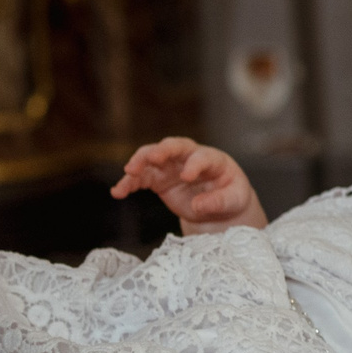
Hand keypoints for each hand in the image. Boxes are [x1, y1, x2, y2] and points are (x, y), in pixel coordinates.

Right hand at [112, 137, 268, 234]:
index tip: (188, 177)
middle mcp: (189, 157)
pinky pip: (141, 179)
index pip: (201, 156)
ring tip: (129, 173)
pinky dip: (129, 184)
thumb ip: (218, 201)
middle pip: (172, 146)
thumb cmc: (231, 197)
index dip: (194, 165)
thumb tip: (198, 206)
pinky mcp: (159, 180)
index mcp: (213, 159)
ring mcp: (172, 167)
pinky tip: (118, 192)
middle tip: (151, 158)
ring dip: (139, 162)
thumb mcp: (234, 200)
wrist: (220, 206)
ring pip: (151, 158)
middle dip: (161, 150)